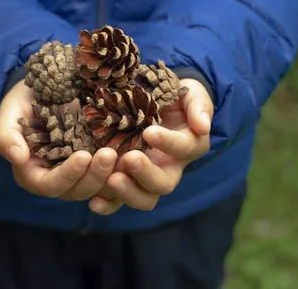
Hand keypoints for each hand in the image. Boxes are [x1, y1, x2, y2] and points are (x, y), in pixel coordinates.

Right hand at [0, 81, 116, 199]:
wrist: (49, 86)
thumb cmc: (24, 100)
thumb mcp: (10, 112)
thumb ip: (6, 136)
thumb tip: (17, 158)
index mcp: (34, 174)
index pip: (50, 185)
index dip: (67, 175)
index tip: (83, 156)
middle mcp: (59, 179)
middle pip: (78, 191)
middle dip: (95, 176)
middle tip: (111, 154)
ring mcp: (82, 173)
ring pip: (100, 188)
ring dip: (113, 176)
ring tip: (127, 155)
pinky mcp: (100, 163)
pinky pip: (114, 176)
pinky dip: (125, 171)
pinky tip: (136, 155)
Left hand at [88, 78, 213, 214]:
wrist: (156, 101)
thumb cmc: (176, 96)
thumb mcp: (191, 94)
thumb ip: (198, 106)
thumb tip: (202, 126)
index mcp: (188, 145)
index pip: (183, 148)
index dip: (168, 142)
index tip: (149, 132)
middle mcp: (170, 167)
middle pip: (163, 184)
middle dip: (146, 174)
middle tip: (130, 159)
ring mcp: (146, 176)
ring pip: (144, 198)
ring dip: (127, 192)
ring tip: (111, 179)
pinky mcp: (127, 179)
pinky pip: (119, 199)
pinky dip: (108, 203)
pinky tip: (94, 202)